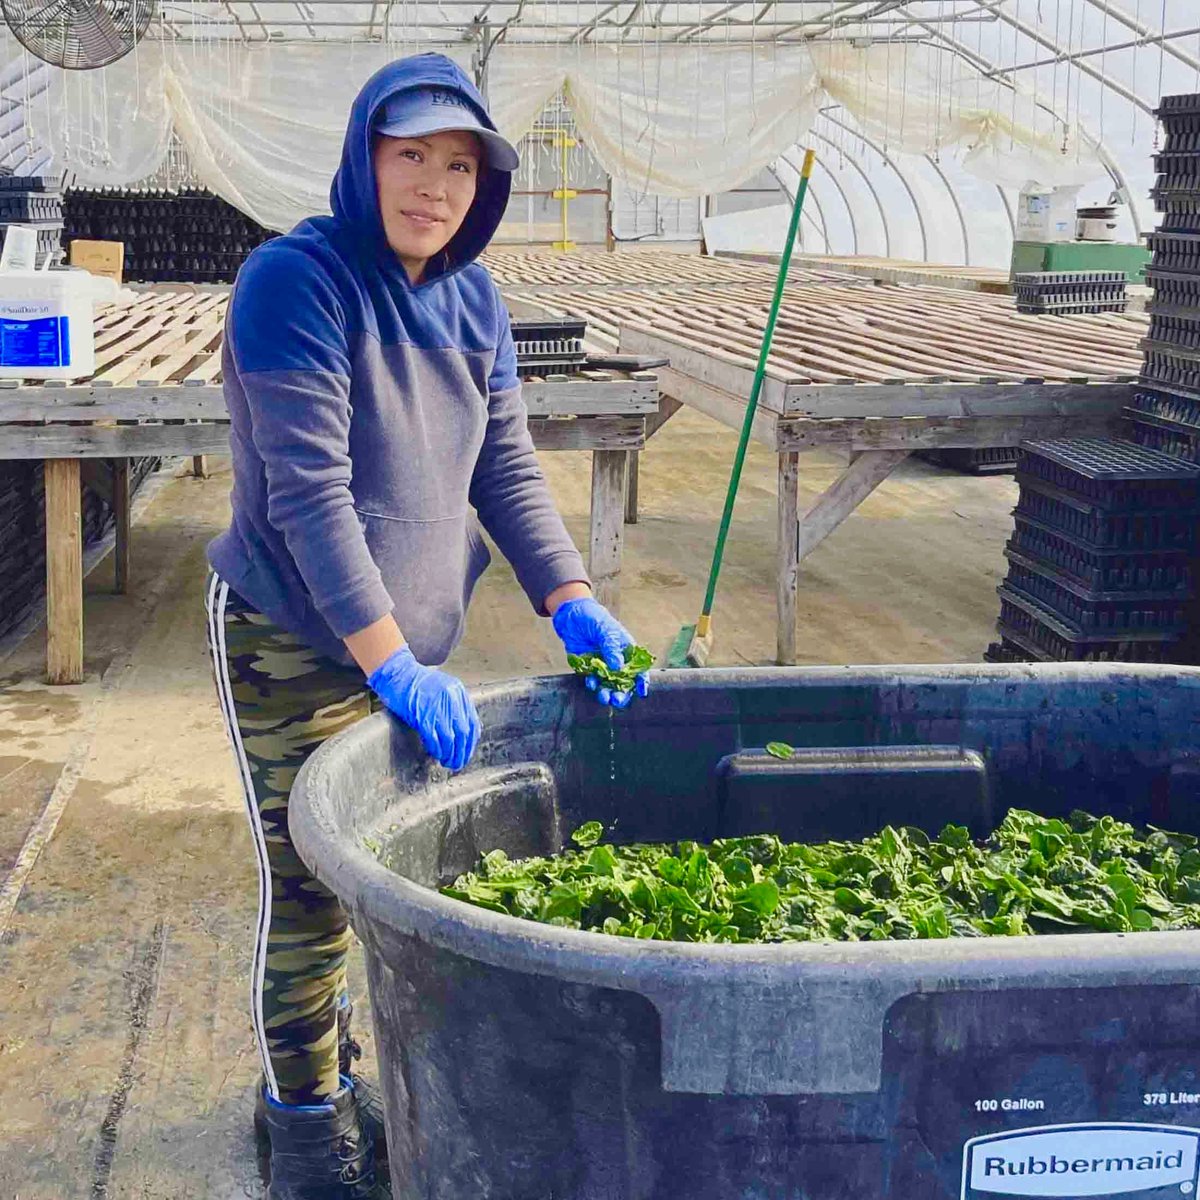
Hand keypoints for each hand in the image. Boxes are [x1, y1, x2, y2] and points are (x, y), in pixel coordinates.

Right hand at [367, 647, 479, 771]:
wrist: (397, 674)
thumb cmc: (417, 684)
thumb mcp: (443, 690)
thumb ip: (455, 707)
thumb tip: (462, 732)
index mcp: (459, 692)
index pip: (473, 722)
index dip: (471, 742)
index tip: (466, 752)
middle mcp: (451, 699)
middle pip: (464, 733)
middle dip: (462, 752)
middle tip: (457, 763)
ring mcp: (437, 706)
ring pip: (450, 738)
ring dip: (449, 754)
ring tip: (446, 762)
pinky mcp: (422, 714)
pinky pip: (434, 737)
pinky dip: (436, 749)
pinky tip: (435, 754)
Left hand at [551, 596, 649, 708]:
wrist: (570, 614)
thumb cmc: (594, 618)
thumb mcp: (606, 630)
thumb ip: (612, 648)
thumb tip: (618, 667)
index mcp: (626, 651)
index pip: (638, 669)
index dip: (641, 681)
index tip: (641, 692)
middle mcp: (615, 661)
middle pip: (623, 682)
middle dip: (622, 693)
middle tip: (617, 700)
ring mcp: (601, 665)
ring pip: (607, 685)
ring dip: (607, 692)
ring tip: (604, 696)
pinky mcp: (587, 667)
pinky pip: (592, 680)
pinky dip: (592, 683)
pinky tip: (591, 682)